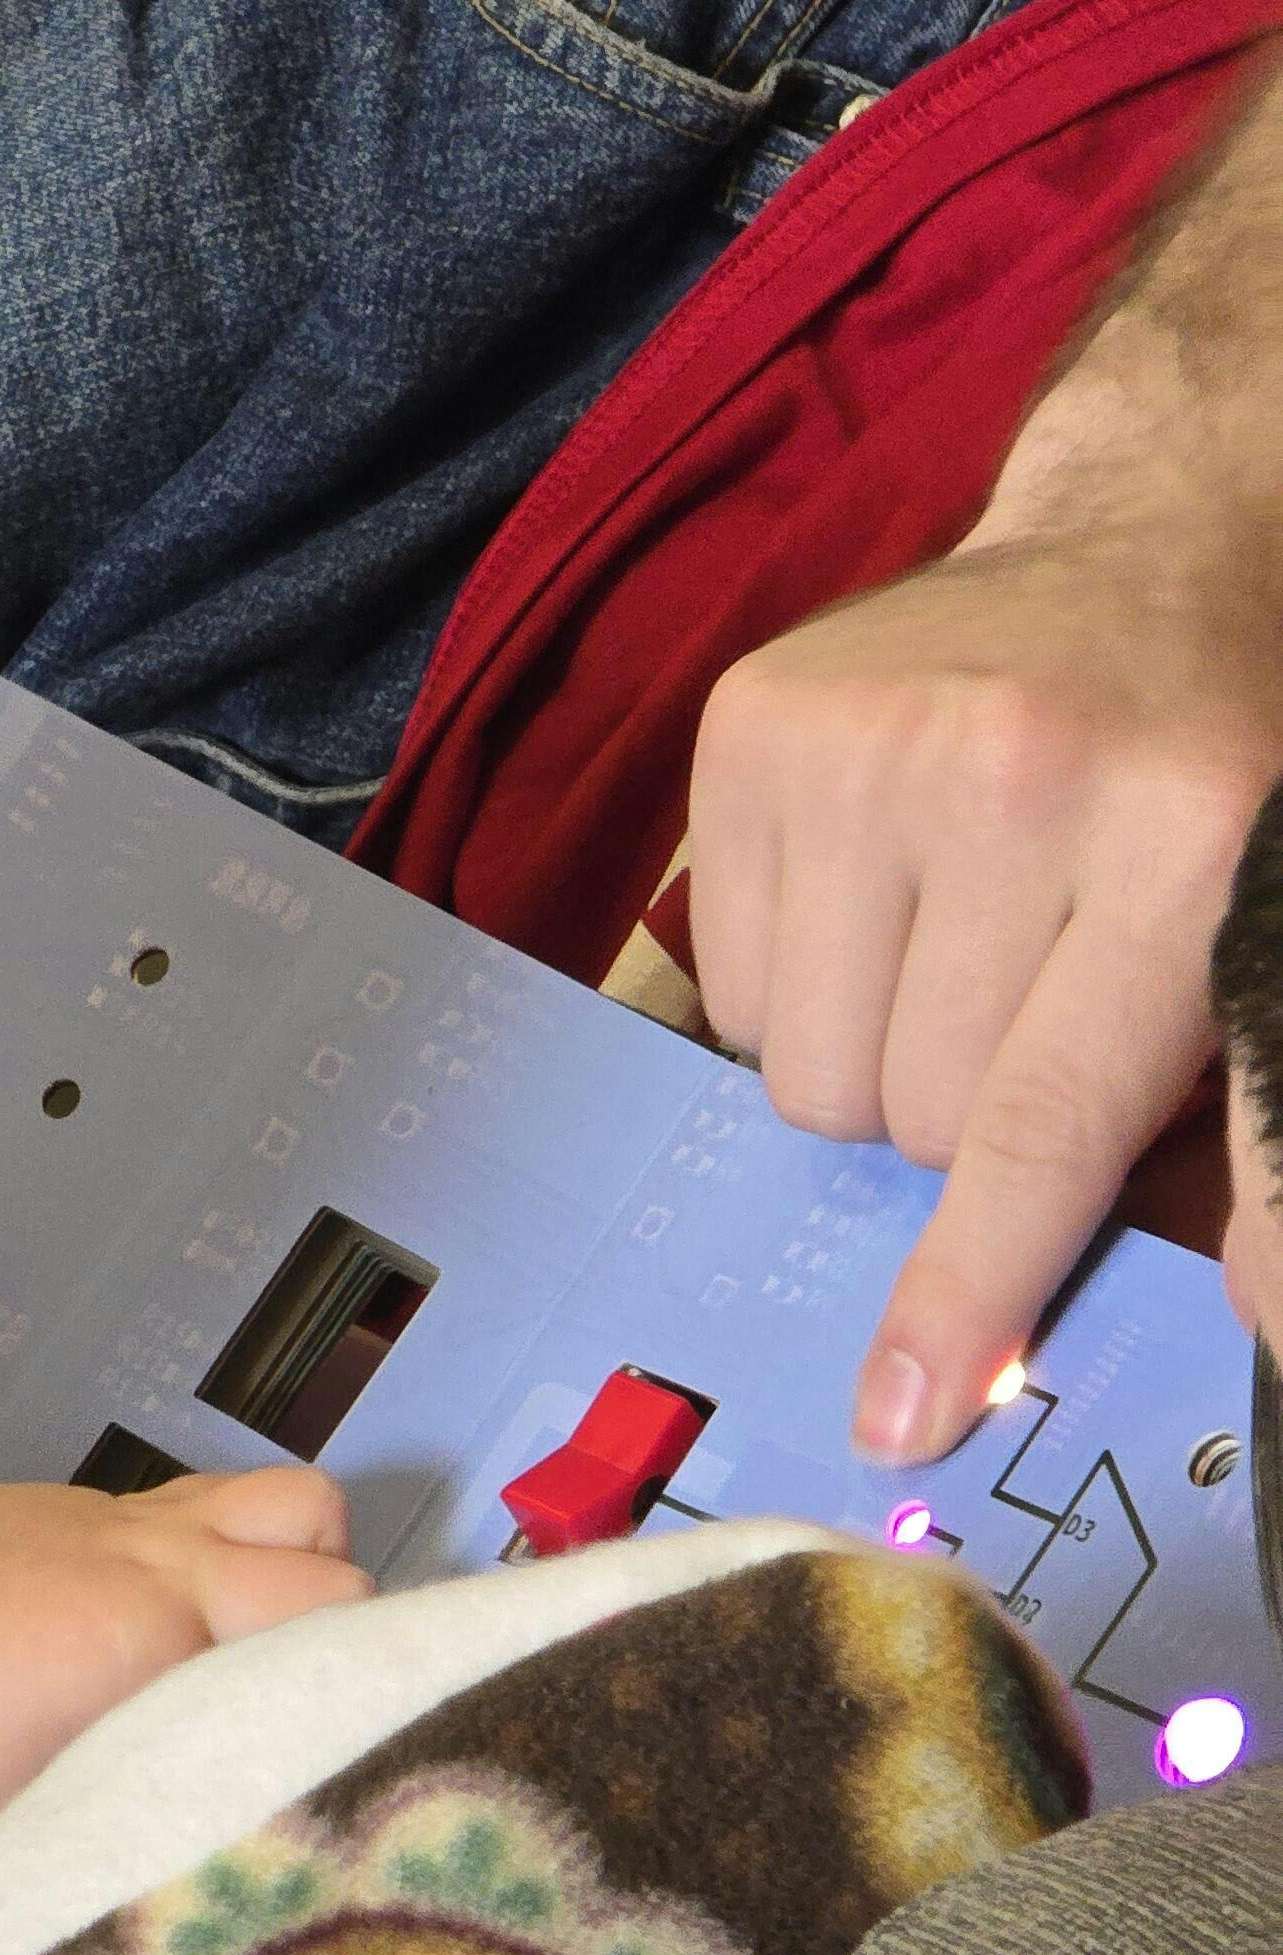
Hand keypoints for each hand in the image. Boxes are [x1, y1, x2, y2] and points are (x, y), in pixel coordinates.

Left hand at [0, 1457, 368, 1847]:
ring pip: (307, 1506)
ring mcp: (160, 1518)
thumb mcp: (0, 1823)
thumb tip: (202, 1917)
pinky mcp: (138, 1498)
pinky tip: (220, 1614)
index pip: (319, 1668)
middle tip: (311, 1737)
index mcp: (152, 1642)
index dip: (356, 1726)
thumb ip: (104, 1861)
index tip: (350, 1786)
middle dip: (352, 1660)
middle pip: (340, 1584)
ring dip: (318, 1574)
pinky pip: (246, 1496)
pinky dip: (264, 1544)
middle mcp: (178, 1565)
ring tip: (279, 1654)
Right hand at [688, 529, 1282, 1461]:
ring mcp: (857, 738)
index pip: (1040, 1121)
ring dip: (869, 1061)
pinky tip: (879, 896)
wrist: (1163, 541)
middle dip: (956, 1125)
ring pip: (801, 1070)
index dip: (975, 1287)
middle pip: (906, 1115)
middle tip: (1029, 1017)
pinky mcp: (752, 721)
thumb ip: (1270, 1131)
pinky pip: (726, 984)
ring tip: (951, 951)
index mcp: (1178, 837)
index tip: (907, 1413)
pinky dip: (797, 981)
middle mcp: (1003, 774)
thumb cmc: (1239, 771)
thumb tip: (1259, 1324)